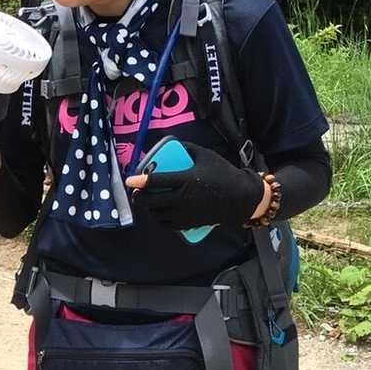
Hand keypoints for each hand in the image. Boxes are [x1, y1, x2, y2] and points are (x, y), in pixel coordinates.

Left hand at [126, 142, 265, 229]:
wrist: (240, 197)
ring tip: (145, 202)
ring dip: (148, 208)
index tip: (130, 180)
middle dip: (139, 197)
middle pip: (151, 200)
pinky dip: (159, 219)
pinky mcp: (189, 223)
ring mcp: (185, 213)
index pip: (156, 181)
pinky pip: (167, 224)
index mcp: (186, 180)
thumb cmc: (223, 174)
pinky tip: (157, 213)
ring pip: (157, 214)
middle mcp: (183, 198)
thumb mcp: (206, 155)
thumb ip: (187, 149)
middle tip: (136, 192)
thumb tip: (173, 145)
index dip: (140, 180)